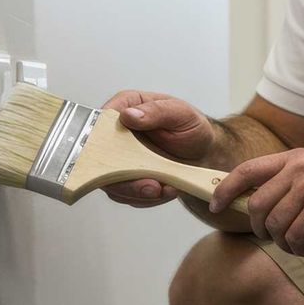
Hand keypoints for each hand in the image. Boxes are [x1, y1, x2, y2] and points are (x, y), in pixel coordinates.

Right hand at [96, 90, 216, 206]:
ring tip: (164, 188)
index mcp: (125, 107)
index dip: (102, 139)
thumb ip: (156, 112)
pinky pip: (125, 194)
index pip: (100, 121)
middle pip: (100, 158)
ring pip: (111, 181)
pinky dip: (145, 197)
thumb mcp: (180, 113)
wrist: (203, 153)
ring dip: (137, 191)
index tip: (121, 155)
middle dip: (124, 176)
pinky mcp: (125, 178)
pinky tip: (165, 190)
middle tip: (152, 185)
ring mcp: (118, 158)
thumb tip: (129, 114)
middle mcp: (116, 133)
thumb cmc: (191, 128)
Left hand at [212, 149, 303, 255]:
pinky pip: (295, 237)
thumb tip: (253, 206)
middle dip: (262, 229)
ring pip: (275, 225)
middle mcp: (300, 168)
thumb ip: (289, 185)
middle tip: (279, 238)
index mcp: (295, 158)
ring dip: (284, 243)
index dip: (225, 190)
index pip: (246, 170)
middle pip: (257, 205)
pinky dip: (300, 248)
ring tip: (302, 244)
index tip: (215, 206)